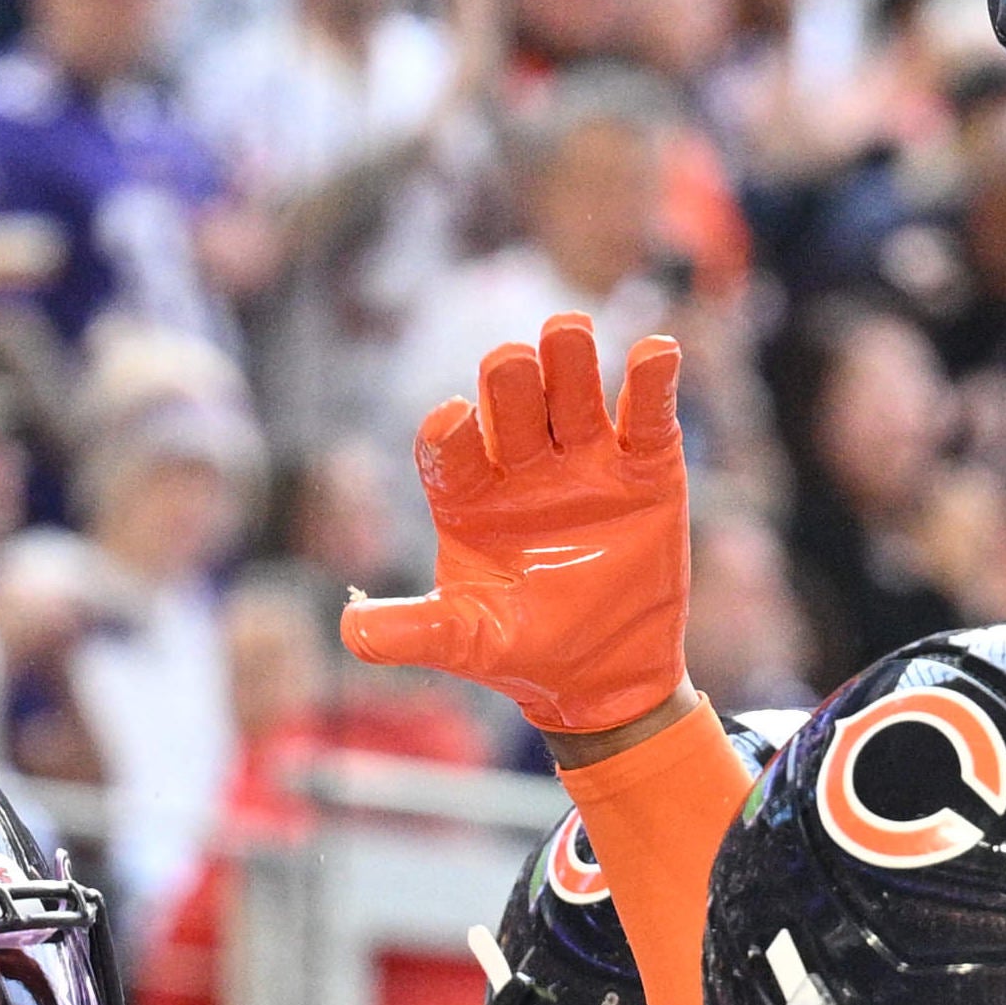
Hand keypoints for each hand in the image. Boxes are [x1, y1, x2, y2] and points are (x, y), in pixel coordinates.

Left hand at [340, 315, 692, 748]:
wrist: (604, 675)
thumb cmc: (523, 651)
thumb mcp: (466, 643)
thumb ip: (412, 631)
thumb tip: (350, 630)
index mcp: (470, 494)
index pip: (450, 451)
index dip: (447, 434)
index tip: (448, 422)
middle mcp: (523, 464)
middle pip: (512, 407)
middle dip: (509, 384)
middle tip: (509, 365)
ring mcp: (585, 459)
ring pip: (573, 395)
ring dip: (570, 361)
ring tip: (567, 329)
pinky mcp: (645, 466)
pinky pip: (646, 415)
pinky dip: (651, 382)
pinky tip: (655, 353)